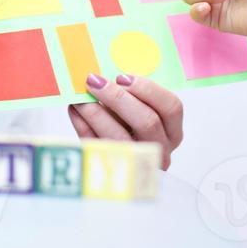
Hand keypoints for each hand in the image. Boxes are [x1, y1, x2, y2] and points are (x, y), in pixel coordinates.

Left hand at [67, 75, 183, 169]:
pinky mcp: (113, 172)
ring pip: (119, 137)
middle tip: (95, 82)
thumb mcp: (139, 111)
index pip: (171, 107)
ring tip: (80, 98)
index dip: (148, 89)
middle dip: (118, 98)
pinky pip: (97, 148)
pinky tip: (75, 111)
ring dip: (96, 112)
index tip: (122, 76)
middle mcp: (160, 149)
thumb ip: (131, 96)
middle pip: (147, 122)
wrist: (115, 166)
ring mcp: (138, 163)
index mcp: (172, 131)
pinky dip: (83, 126)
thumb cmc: (130, 127)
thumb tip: (106, 75)